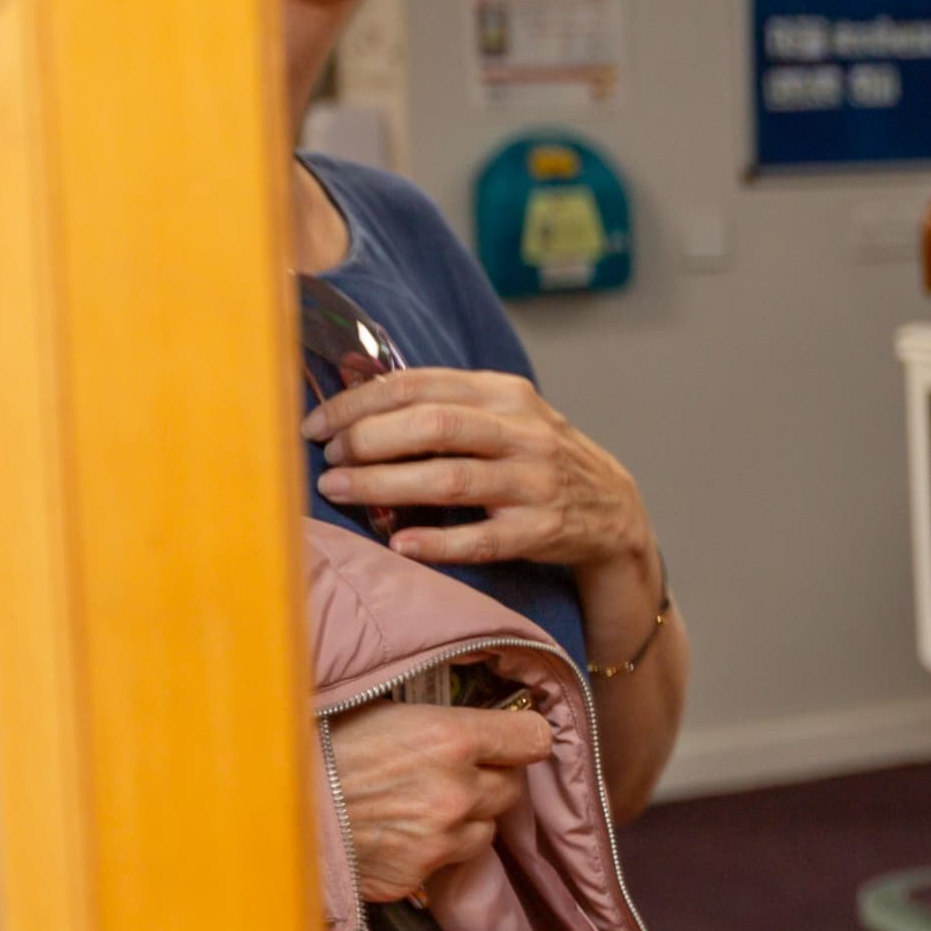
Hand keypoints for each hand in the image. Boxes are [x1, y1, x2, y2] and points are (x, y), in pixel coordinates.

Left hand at [307, 368, 653, 578]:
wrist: (613, 507)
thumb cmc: (535, 457)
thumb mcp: (503, 414)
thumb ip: (441, 401)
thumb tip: (350, 385)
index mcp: (505, 394)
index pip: (419, 386)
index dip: (358, 404)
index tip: (317, 425)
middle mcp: (523, 432)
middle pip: (434, 426)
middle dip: (367, 441)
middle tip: (329, 459)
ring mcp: (534, 482)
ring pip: (450, 480)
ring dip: (384, 485)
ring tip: (338, 491)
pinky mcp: (541, 530)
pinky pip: (482, 538)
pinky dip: (438, 543)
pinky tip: (400, 545)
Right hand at [328, 698, 551, 901]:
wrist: (264, 809)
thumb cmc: (318, 748)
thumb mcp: (383, 711)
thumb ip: (442, 723)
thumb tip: (481, 724)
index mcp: (451, 739)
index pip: (534, 739)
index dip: (519, 739)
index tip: (507, 740)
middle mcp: (456, 791)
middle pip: (512, 787)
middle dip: (489, 779)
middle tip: (450, 772)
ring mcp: (439, 840)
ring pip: (487, 828)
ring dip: (466, 818)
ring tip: (421, 805)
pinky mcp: (418, 876)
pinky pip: (450, 861)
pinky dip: (434, 849)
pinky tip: (398, 833)